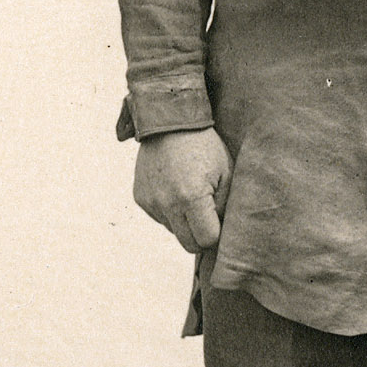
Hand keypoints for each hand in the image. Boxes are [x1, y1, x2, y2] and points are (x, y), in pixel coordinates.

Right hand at [134, 127, 229, 252]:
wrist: (169, 122)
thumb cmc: (205, 147)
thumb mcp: (226, 174)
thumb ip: (226, 207)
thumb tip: (225, 235)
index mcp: (190, 197)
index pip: (207, 240)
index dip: (218, 235)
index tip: (222, 220)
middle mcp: (165, 203)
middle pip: (188, 244)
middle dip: (202, 235)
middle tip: (211, 215)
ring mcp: (149, 202)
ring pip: (174, 232)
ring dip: (185, 222)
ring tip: (192, 194)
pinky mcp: (140, 198)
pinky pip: (161, 218)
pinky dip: (171, 211)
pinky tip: (177, 189)